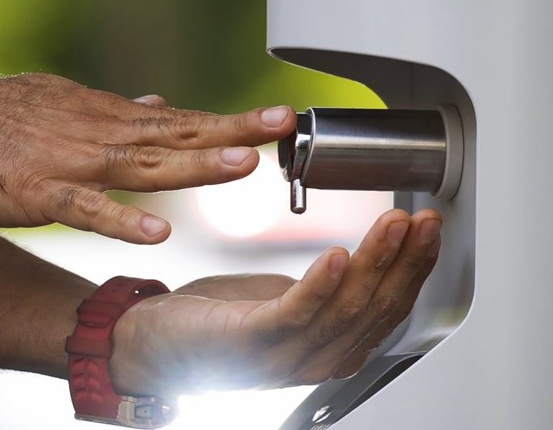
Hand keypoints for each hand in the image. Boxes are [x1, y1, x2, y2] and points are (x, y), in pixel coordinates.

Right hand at [0, 73, 295, 243]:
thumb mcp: (65, 103)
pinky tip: (158, 230)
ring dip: (195, 165)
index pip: (181, 121)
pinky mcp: (41, 193)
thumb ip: (116, 110)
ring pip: (144, 165)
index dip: (229, 122)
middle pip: (179, 135)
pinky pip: (88, 209)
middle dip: (234, 131)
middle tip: (284, 127)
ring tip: (242, 166)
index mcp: (109, 120)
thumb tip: (156, 104)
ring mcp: (74, 165)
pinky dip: (123, 219)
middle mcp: (102, 137)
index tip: (272, 121)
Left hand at [109, 208, 441, 395]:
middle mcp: (313, 359)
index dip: (412, 267)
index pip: (385, 309)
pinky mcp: (248, 342)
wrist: (153, 343)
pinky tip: (338, 255)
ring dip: (374, 263)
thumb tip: (355, 263)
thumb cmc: (215, 320)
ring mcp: (283, 356)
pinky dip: (319, 285)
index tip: (427, 227)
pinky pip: (293, 313)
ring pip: (344, 310)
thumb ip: (320, 294)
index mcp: (326, 346)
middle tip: (424, 220)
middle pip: (373, 309)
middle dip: (405, 261)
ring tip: (394, 225)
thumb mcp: (279, 302)